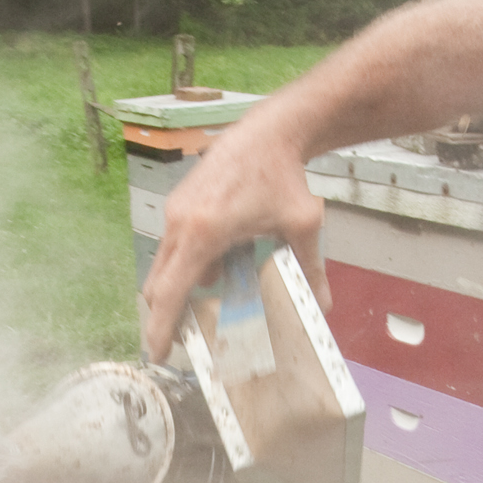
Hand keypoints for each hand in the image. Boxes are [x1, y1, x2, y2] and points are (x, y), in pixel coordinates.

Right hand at [137, 125, 329, 361]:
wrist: (269, 130)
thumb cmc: (284, 176)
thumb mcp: (303, 225)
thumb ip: (310, 268)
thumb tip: (324, 306)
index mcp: (203, 233)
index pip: (171, 291)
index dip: (161, 326)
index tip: (158, 352)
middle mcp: (180, 222)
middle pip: (159, 283)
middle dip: (165, 314)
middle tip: (181, 339)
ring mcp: (176, 210)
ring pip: (164, 264)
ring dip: (181, 285)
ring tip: (217, 290)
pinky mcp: (179, 202)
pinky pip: (174, 245)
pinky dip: (188, 262)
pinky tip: (221, 261)